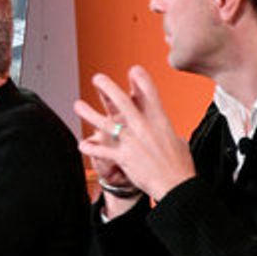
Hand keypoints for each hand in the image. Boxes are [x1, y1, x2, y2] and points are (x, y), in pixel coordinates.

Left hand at [73, 66, 194, 203]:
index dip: (142, 80)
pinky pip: (102, 150)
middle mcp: (145, 129)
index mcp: (161, 122)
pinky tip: (82, 143)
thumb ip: (166, 129)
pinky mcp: (124, 158)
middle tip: (97, 78)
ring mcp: (133, 142)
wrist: (177, 186)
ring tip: (77, 105)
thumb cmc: (179, 165)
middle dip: (109, 88)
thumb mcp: (178, 140)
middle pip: (124, 103)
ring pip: (107, 124)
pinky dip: (91, 147)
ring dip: (90, 114)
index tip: (133, 69)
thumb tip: (165, 126)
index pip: (151, 95)